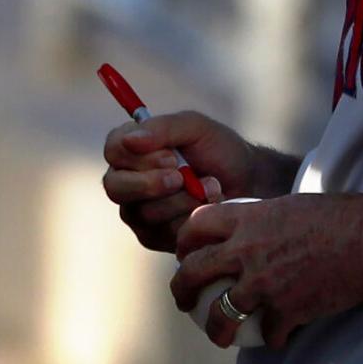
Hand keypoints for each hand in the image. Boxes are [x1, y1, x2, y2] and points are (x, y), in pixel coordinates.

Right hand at [101, 111, 254, 251]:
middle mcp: (127, 180)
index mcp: (131, 148)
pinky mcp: (152, 236)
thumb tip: (130, 140)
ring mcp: (137, 211)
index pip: (113, 150)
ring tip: (210, 187)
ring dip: (182, 200)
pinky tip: (206, 207)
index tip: (172, 156)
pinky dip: (188, 218)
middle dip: (152, 184)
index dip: (139, 157)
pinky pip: (160, 233)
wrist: (249, 182)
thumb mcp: (196, 127)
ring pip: (143, 212)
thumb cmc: (219, 149)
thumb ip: (163, 128)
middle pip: (116, 187)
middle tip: (183, 177)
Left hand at [170, 193, 362, 348]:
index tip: (184, 255)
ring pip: (221, 314)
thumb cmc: (339, 216)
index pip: (195, 226)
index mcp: (245, 219)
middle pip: (194, 273)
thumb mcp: (289, 204)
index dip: (183, 242)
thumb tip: (255, 227)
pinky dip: (272, 338)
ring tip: (219, 337)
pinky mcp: (285, 311)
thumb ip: (264, 218)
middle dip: (181, 291)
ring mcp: (262, 284)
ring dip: (216, 330)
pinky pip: (268, 333)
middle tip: (183, 302)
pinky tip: (277, 338)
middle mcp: (245, 251)